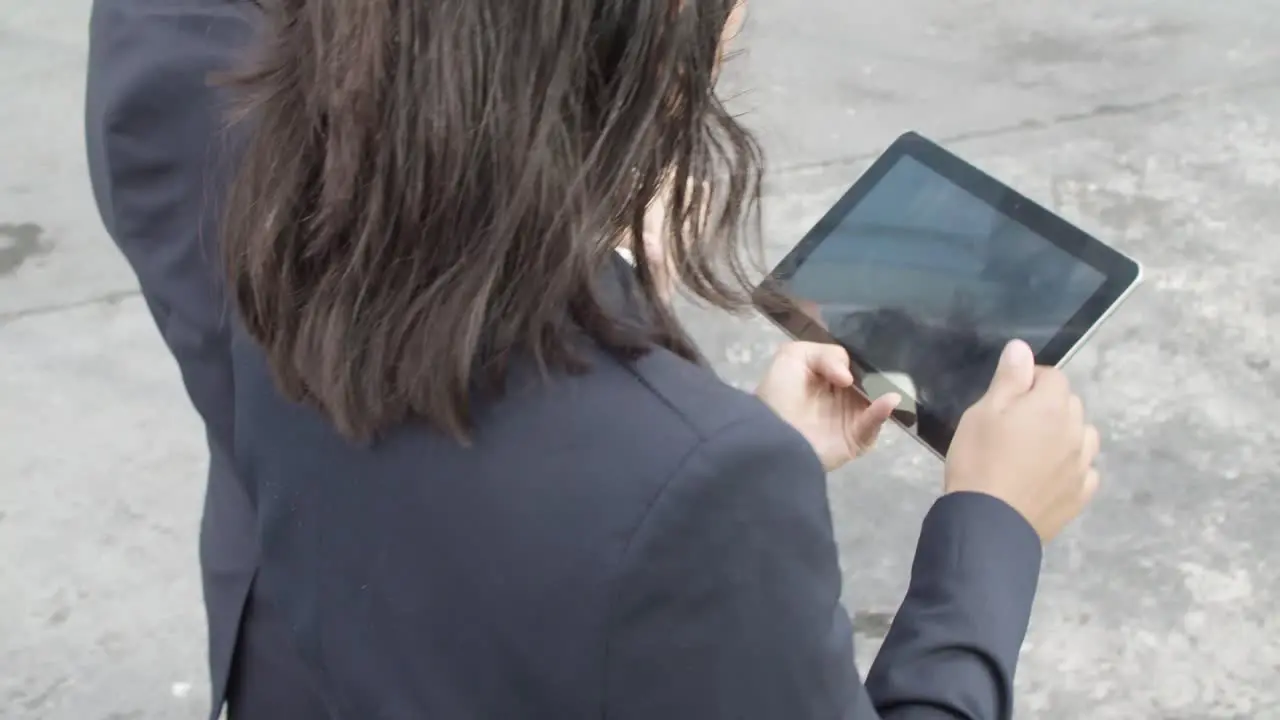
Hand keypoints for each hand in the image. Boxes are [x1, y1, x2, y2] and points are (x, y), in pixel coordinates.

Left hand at [756, 342, 901, 470]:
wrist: (772, 434)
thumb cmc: (779, 393)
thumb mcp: (793, 356)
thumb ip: (827, 354)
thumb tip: (849, 378)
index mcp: (827, 377)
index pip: (854, 362)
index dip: (862, 355)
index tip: (869, 350)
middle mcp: (842, 396)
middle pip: (871, 381)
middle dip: (881, 372)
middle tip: (892, 364)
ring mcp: (850, 418)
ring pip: (877, 402)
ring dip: (886, 391)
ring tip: (894, 381)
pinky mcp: (855, 439)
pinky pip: (873, 425)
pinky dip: (882, 413)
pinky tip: (887, 400)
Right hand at [945, 339, 1100, 542]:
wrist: (987, 522)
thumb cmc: (979, 460)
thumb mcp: (983, 413)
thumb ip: (1009, 379)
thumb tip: (1023, 348)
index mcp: (1052, 405)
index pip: (1052, 376)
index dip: (1028, 382)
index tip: (1005, 401)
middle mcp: (1077, 430)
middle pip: (1070, 405)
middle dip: (1047, 407)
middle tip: (1013, 426)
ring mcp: (1083, 464)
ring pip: (1083, 436)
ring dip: (1065, 436)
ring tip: (1034, 451)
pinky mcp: (1081, 494)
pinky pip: (1085, 470)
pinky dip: (1071, 468)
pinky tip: (1049, 477)